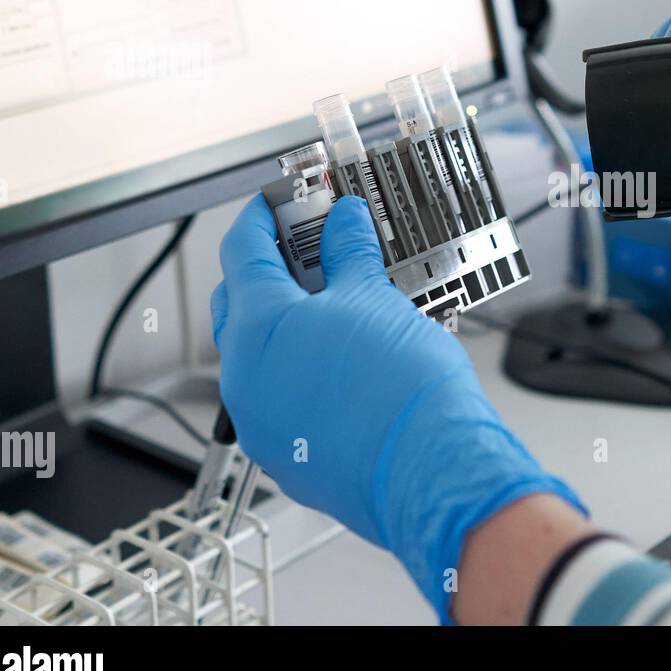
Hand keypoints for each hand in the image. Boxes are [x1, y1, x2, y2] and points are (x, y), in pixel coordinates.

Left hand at [210, 194, 581, 621]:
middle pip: (240, 304)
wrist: (430, 468)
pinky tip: (349, 360)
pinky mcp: (289, 455)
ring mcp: (263, 421)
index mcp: (257, 328)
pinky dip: (306, 371)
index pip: (240, 252)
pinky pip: (284, 399)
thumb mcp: (375, 297)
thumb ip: (348, 253)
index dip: (259, 217)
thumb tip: (343, 224)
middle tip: (314, 251)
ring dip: (291, 325)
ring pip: (263, 356)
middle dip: (270, 272)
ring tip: (343, 307)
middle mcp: (245, 377)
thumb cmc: (401, 389)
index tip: (275, 203)